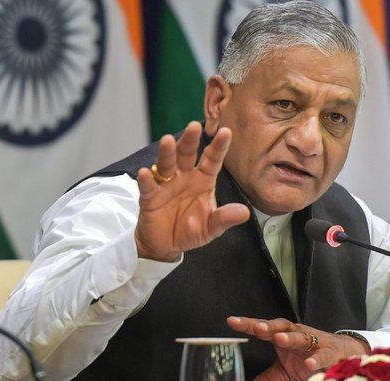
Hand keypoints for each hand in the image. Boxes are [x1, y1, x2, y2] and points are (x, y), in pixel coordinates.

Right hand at [134, 121, 249, 260]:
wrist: (167, 246)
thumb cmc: (191, 230)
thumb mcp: (211, 227)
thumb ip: (225, 218)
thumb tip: (245, 213)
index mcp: (203, 180)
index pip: (212, 160)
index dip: (219, 147)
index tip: (226, 132)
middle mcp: (185, 177)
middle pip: (187, 154)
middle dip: (190, 140)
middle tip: (194, 126)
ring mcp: (166, 185)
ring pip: (167, 164)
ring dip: (167, 153)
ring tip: (168, 140)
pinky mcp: (150, 197)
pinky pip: (148, 186)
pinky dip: (146, 180)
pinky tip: (145, 173)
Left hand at [227, 316, 369, 380]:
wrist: (342, 352)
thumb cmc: (309, 356)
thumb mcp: (285, 369)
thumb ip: (266, 379)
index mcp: (283, 335)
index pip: (263, 328)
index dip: (248, 324)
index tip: (231, 321)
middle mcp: (297, 334)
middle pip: (280, 327)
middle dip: (269, 327)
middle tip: (257, 328)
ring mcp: (313, 342)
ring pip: (300, 337)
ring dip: (290, 337)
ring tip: (279, 339)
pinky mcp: (329, 353)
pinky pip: (322, 356)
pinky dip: (316, 360)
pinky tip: (310, 364)